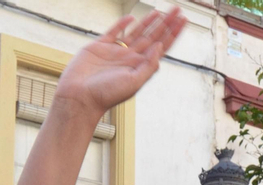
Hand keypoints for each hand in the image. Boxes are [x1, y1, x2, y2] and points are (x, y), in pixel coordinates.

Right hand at [53, 10, 185, 118]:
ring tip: (161, 11)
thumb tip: (160, 47)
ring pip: (136, 32)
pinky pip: (114, 32)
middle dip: (166, 23)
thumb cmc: (106, 95)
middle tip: (178, 10)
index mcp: (140, 67)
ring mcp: (116, 52)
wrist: (80, 97)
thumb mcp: (134, 82)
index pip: (161, 46)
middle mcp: (130, 58)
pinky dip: (123, 24)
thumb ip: (148, 65)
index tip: (183, 20)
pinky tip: (132, 18)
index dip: (173, 33)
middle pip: (153, 36)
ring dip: (149, 21)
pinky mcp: (99, 47)